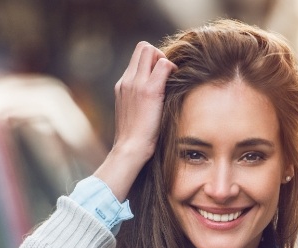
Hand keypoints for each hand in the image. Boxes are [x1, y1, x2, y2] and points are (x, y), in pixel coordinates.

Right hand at [94, 42, 176, 201]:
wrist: (130, 149)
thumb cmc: (136, 139)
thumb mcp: (133, 114)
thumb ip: (140, 100)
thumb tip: (156, 98)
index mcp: (122, 86)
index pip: (137, 58)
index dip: (151, 61)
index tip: (160, 78)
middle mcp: (127, 80)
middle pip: (143, 47)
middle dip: (158, 56)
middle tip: (167, 76)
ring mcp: (135, 83)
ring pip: (150, 50)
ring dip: (164, 61)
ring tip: (170, 82)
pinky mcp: (148, 90)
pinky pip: (163, 64)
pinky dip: (172, 69)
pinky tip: (175, 86)